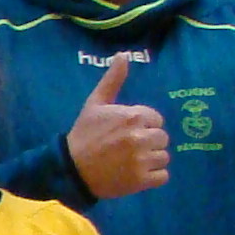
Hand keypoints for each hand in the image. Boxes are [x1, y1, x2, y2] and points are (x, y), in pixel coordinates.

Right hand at [66, 53, 170, 198]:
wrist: (71, 169)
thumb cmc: (84, 135)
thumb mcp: (95, 103)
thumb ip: (113, 80)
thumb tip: (124, 54)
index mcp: (132, 116)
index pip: (156, 119)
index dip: (144, 125)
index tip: (127, 132)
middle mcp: (139, 137)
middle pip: (162, 138)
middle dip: (149, 142)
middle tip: (130, 148)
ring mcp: (141, 160)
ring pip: (164, 157)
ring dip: (151, 160)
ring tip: (133, 162)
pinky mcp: (141, 181)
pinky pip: (163, 176)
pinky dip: (153, 177)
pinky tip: (137, 174)